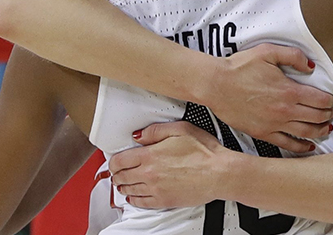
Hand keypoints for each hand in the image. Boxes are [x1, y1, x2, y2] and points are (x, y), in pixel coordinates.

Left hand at [109, 121, 228, 208]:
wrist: (219, 173)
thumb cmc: (204, 152)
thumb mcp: (180, 129)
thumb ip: (155, 131)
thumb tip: (139, 136)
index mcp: (150, 155)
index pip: (119, 161)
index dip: (113, 161)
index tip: (115, 161)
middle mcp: (149, 174)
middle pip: (121, 177)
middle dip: (117, 174)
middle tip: (117, 172)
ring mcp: (156, 190)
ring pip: (129, 190)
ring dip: (123, 186)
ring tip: (123, 183)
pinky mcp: (164, 201)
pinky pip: (141, 203)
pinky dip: (134, 199)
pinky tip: (134, 196)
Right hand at [201, 43, 332, 152]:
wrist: (216, 84)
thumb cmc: (239, 68)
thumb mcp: (268, 52)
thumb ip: (293, 56)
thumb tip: (310, 66)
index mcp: (289, 91)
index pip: (320, 100)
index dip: (329, 101)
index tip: (330, 99)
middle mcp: (284, 110)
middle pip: (317, 117)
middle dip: (327, 116)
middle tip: (330, 113)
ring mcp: (274, 124)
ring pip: (306, 133)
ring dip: (320, 131)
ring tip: (325, 129)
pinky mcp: (263, 132)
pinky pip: (287, 143)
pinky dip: (301, 147)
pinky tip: (308, 146)